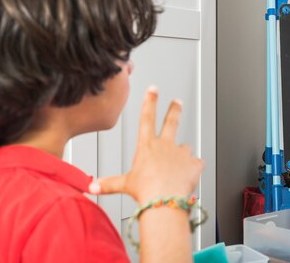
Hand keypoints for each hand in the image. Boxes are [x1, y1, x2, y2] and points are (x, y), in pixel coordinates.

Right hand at [89, 86, 203, 203]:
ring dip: (182, 154)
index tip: (153, 90)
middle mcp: (165, 145)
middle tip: (178, 102)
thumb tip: (92, 186)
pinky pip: (196, 164)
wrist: (165, 200)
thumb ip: (110, 183)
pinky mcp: (194, 163)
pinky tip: (189, 176)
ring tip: (177, 168)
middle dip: (174, 110)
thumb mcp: (125, 185)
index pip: (147, 118)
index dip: (150, 102)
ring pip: (184, 148)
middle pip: (171, 122)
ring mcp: (181, 153)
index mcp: (147, 146)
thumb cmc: (146, 192)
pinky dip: (194, 169)